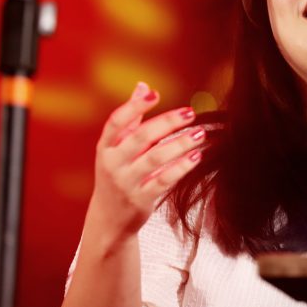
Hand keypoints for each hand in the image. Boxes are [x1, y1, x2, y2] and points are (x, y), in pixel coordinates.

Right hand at [87, 81, 204, 240]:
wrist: (109, 219)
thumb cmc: (116, 175)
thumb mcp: (116, 149)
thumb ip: (130, 119)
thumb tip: (143, 86)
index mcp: (106, 147)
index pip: (116, 122)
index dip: (134, 106)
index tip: (156, 95)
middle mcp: (113, 164)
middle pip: (141, 137)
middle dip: (168, 122)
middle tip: (190, 113)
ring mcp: (126, 183)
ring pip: (155, 158)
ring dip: (180, 144)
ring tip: (200, 134)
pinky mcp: (141, 199)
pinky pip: (164, 180)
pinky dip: (181, 167)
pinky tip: (196, 156)